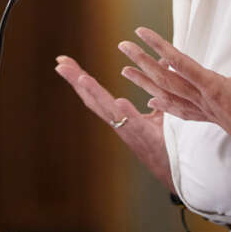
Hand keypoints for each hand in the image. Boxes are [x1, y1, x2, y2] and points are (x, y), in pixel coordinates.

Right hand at [54, 55, 175, 191]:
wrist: (171, 169)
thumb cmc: (161, 140)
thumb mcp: (159, 109)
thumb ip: (157, 88)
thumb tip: (162, 63)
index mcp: (117, 115)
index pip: (95, 93)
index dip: (78, 78)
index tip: (62, 62)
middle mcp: (118, 122)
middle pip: (92, 99)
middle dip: (75, 81)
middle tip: (60, 64)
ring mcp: (129, 129)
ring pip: (108, 110)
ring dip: (95, 94)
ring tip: (81, 77)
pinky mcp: (147, 137)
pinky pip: (135, 124)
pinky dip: (127, 113)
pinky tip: (120, 102)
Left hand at [118, 14, 230, 170]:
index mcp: (213, 87)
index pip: (179, 62)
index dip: (159, 46)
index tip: (141, 32)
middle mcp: (202, 99)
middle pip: (165, 79)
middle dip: (142, 61)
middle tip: (123, 46)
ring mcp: (202, 110)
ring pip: (166, 95)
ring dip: (144, 83)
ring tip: (125, 71)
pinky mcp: (206, 117)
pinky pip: (178, 110)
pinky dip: (162, 104)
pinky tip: (150, 101)